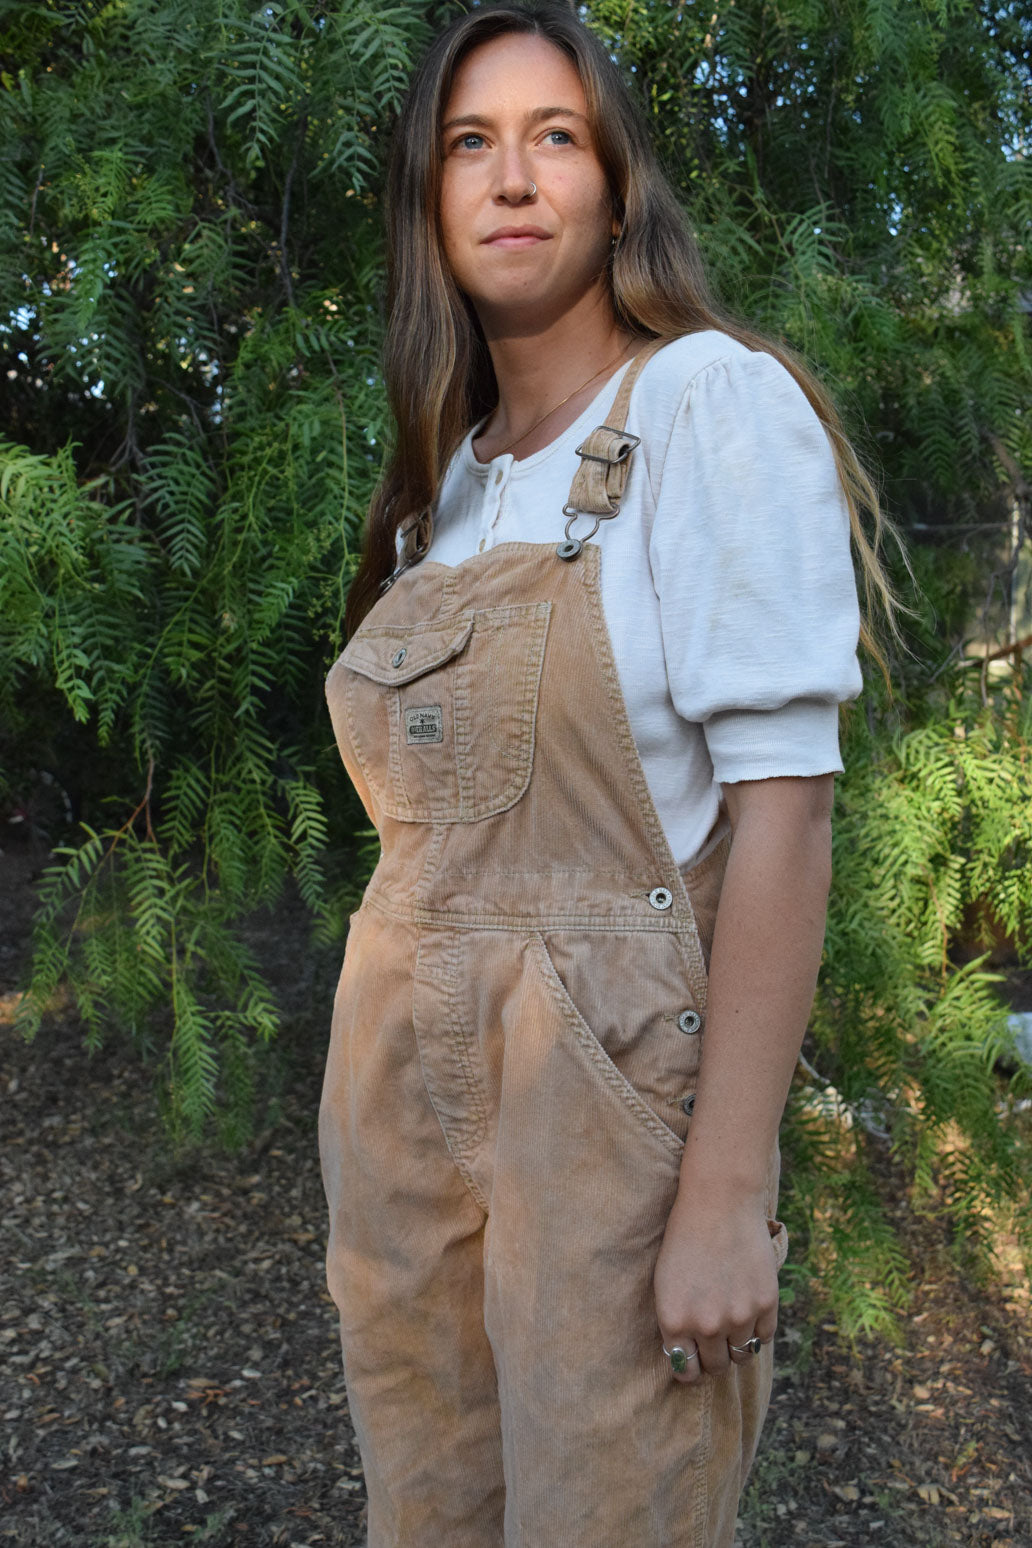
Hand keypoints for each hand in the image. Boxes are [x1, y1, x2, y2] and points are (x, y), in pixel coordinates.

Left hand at [653, 1189, 778, 1382]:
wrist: (719, 1203)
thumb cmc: (685, 1239)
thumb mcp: (665, 1283)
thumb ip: (676, 1323)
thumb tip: (687, 1358)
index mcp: (675, 1321)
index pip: (686, 1371)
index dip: (690, 1370)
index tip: (694, 1363)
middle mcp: (707, 1325)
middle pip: (716, 1367)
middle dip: (713, 1358)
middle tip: (714, 1342)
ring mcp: (739, 1316)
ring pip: (742, 1356)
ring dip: (737, 1345)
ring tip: (732, 1324)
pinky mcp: (766, 1304)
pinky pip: (764, 1337)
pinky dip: (757, 1330)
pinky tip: (748, 1310)